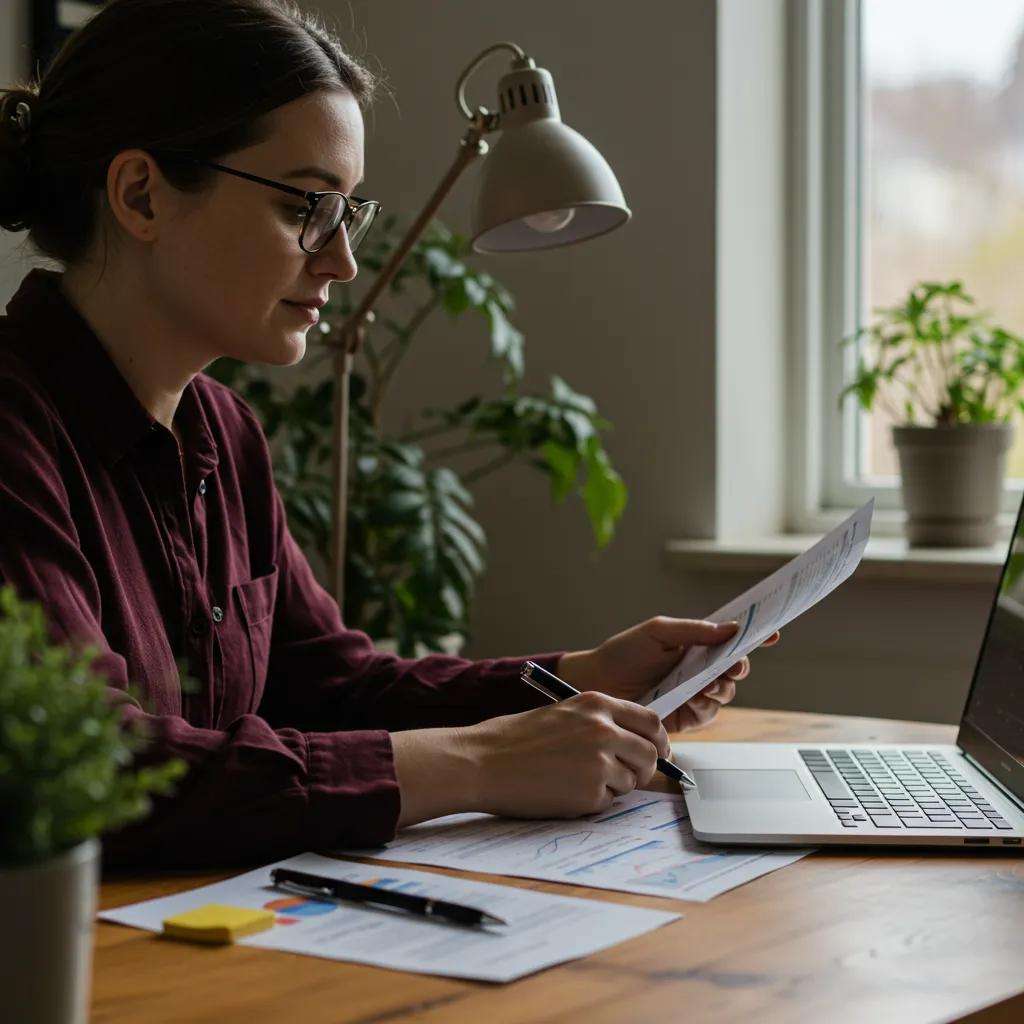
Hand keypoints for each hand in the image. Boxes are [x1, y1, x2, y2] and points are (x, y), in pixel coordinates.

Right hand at [462, 691, 672, 816]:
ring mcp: (599, 762)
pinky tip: (563, 792)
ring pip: (631, 782)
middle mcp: (604, 729)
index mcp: (597, 704)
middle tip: (630, 776)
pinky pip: (607, 802)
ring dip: (613, 786)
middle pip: (651, 754)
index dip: (657, 740)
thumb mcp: (562, 714)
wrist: (480, 762)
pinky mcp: (590, 793)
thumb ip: (598, 723)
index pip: (650, 720)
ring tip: (576, 780)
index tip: (657, 751)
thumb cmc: (512, 739)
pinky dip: (592, 802)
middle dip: (645, 769)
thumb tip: (633, 743)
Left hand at [555, 616, 779, 734]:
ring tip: (706, 684)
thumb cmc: (623, 653)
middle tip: (732, 665)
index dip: (754, 635)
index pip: (730, 638)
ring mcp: (692, 692)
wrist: (597, 683)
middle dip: (738, 666)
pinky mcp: (684, 715)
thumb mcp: (657, 632)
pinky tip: (695, 699)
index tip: (772, 632)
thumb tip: (731, 628)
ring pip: (725, 693)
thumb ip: (694, 630)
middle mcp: (698, 668)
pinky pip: (707, 714)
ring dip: (721, 688)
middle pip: (734, 668)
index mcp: (694, 643)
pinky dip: (706, 707)